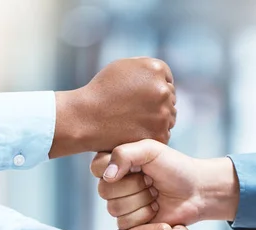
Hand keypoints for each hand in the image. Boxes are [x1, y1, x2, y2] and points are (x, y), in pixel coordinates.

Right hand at [51, 58, 175, 157]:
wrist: (85, 118)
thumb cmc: (101, 92)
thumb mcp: (123, 67)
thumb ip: (145, 68)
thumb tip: (163, 75)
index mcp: (156, 69)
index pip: (167, 79)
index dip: (152, 89)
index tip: (137, 97)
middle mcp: (163, 90)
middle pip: (170, 98)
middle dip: (157, 104)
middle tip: (135, 111)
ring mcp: (163, 114)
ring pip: (169, 117)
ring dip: (158, 120)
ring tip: (134, 122)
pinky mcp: (160, 135)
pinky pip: (164, 134)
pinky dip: (153, 135)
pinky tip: (137, 133)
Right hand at [90, 139, 239, 229]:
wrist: (196, 191)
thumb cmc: (175, 167)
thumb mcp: (150, 150)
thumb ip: (124, 154)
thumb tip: (107, 176)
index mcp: (116, 162)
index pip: (97, 167)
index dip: (116, 168)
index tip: (139, 165)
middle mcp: (115, 183)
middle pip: (104, 190)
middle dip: (134, 186)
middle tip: (151, 181)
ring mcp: (122, 203)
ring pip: (114, 207)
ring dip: (141, 200)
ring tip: (155, 194)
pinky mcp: (130, 223)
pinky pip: (124, 223)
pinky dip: (144, 215)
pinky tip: (156, 208)